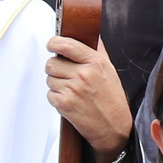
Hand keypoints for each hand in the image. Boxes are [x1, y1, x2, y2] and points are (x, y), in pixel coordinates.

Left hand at [45, 35, 132, 155]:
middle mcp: (83, 74)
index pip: (66, 45)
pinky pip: (49, 94)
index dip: (54, 43)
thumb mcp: (109, 70)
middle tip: (65, 75)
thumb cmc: (112, 99)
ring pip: (49, 79)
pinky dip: (56, 98)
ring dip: (56, 84)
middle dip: (55, 68)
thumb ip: (98, 51)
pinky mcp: (64, 104)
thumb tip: (92, 35)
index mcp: (95, 62)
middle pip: (51, 63)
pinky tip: (70, 101)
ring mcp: (73, 89)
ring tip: (71, 90)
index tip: (51, 44)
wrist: (114, 127)